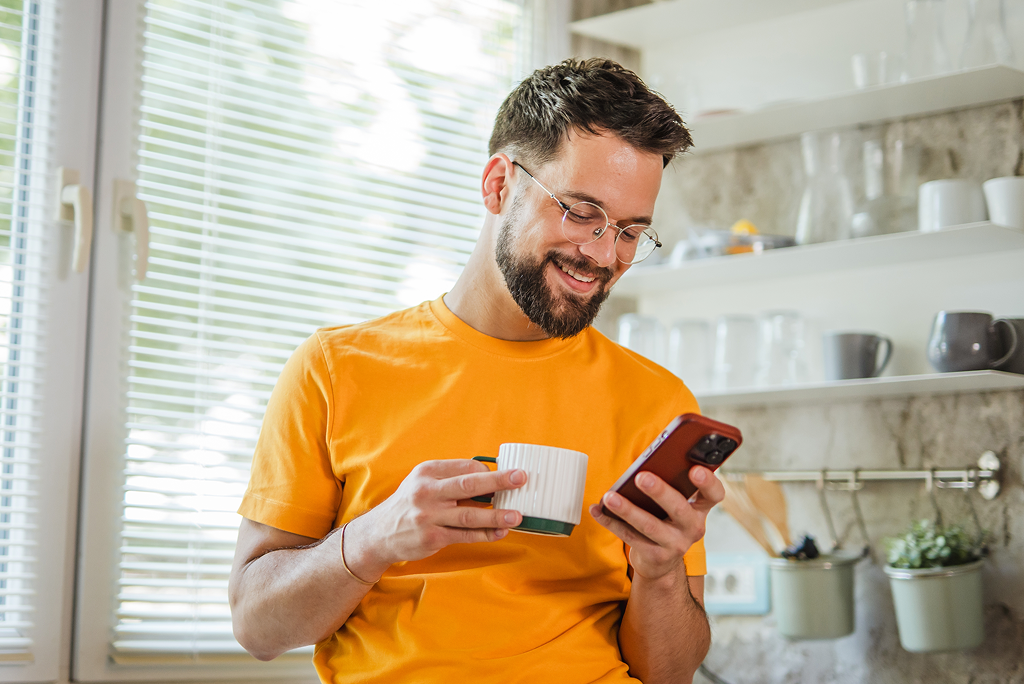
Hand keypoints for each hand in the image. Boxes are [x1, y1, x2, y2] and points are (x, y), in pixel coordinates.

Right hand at [346, 459, 525, 579]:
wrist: (380, 533)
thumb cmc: (410, 503)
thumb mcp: (423, 481)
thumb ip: (451, 477)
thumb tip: (489, 475)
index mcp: (428, 472)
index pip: (465, 467)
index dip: (489, 472)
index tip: (509, 475)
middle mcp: (427, 491)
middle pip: (468, 485)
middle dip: (498, 482)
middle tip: (521, 479)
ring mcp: (429, 516)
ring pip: (470, 515)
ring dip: (496, 515)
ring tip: (517, 515)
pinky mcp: (432, 537)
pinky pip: (464, 536)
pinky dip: (484, 535)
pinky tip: (500, 532)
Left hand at [590, 465, 723, 580]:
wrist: (661, 561)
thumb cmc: (666, 519)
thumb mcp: (675, 502)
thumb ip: (669, 483)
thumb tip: (645, 463)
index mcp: (700, 508)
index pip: (714, 494)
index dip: (708, 482)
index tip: (695, 470)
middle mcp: (692, 527)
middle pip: (679, 509)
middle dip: (660, 491)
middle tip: (642, 476)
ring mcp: (675, 544)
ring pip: (650, 526)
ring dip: (628, 509)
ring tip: (610, 496)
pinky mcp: (655, 556)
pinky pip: (629, 537)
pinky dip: (611, 522)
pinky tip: (598, 510)